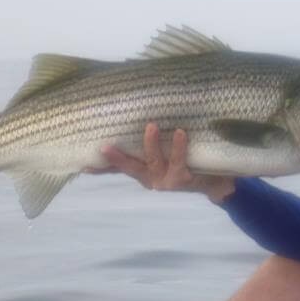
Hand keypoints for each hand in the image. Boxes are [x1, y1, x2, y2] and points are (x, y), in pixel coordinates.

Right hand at [86, 123, 235, 202]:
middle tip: (103, 146)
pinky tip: (180, 132)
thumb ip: (150, 146)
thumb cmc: (187, 162)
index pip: (118, 169)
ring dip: (151, 144)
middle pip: (130, 167)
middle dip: (116, 158)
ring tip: (151, 126)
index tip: (82, 163)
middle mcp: (151, 178)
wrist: (217, 183)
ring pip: (154, 161)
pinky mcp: (183, 179)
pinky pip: (179, 160)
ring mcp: (166, 180)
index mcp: (143, 172)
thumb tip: (135, 117)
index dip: (100, 167)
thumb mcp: (165, 156)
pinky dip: (179, 146)